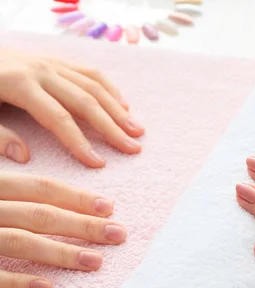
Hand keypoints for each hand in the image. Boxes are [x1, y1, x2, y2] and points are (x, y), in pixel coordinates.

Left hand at [0, 50, 144, 166]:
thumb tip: (24, 156)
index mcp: (20, 85)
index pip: (58, 119)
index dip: (80, 143)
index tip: (99, 164)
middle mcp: (41, 71)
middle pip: (85, 102)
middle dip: (112, 128)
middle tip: (133, 148)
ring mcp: (50, 63)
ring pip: (93, 86)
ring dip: (118, 110)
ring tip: (137, 131)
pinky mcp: (54, 61)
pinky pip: (89, 73)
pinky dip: (110, 90)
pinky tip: (124, 106)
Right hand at [0, 172, 126, 287]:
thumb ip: (14, 190)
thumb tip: (42, 174)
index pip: (40, 188)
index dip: (77, 197)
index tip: (109, 208)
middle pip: (39, 215)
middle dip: (82, 225)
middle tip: (117, 234)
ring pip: (20, 242)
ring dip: (61, 252)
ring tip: (96, 261)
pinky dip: (19, 281)